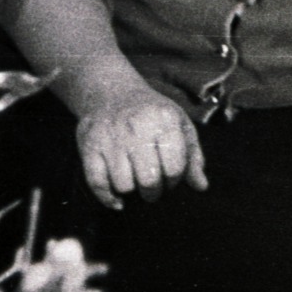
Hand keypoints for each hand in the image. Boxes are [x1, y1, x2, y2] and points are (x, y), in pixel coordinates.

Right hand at [77, 84, 207, 208]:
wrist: (112, 91)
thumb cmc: (152, 113)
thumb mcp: (179, 124)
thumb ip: (192, 156)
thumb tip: (201, 187)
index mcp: (164, 120)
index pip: (174, 168)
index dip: (175, 180)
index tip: (170, 178)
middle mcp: (136, 127)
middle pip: (149, 180)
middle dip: (154, 192)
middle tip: (153, 187)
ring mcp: (111, 137)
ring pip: (123, 185)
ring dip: (131, 191)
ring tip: (135, 181)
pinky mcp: (90, 146)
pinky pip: (97, 183)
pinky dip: (107, 198)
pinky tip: (118, 200)